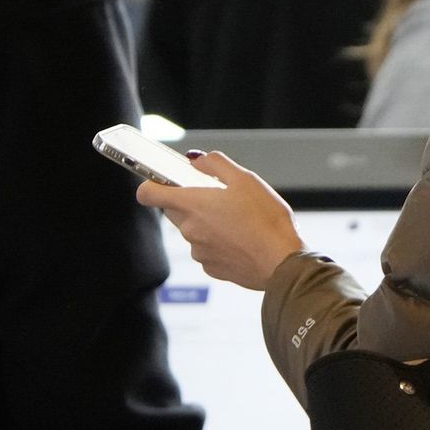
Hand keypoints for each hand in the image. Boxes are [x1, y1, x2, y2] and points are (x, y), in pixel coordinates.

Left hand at [137, 151, 303, 290]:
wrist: (282, 262)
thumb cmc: (267, 220)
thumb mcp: (246, 179)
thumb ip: (216, 164)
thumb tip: (197, 161)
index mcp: (192, 204)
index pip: (148, 193)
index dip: (152, 185)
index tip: (165, 181)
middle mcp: (189, 229)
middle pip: (173, 210)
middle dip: (190, 202)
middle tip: (219, 198)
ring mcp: (198, 251)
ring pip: (193, 230)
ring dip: (208, 223)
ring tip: (239, 221)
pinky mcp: (210, 267)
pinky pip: (207, 250)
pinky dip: (219, 243)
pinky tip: (242, 240)